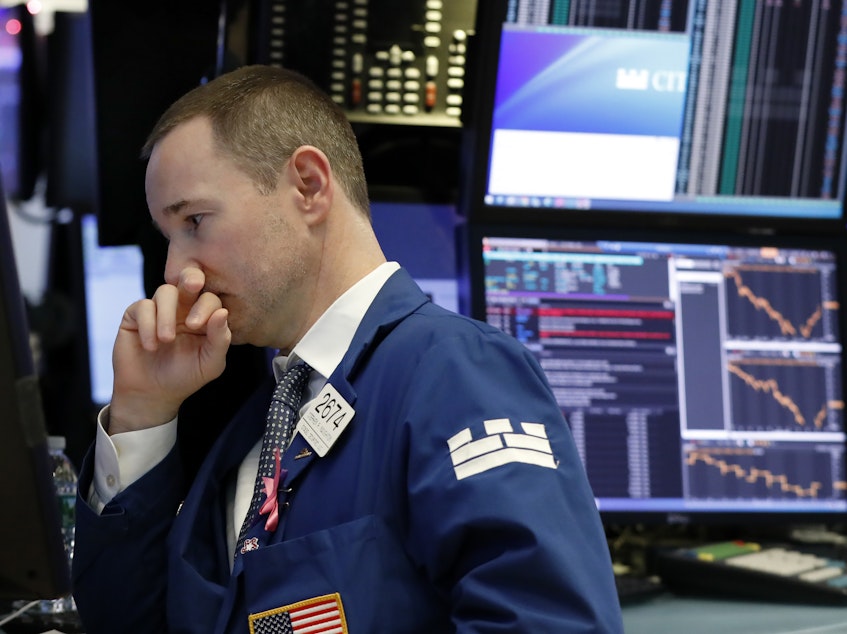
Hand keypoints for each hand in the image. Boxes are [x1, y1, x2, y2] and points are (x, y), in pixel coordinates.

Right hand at [108, 267, 230, 433]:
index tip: (197, 326)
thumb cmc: (186, 377)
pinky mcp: (136, 315)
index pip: (210, 299)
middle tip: (193, 286)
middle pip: (189, 280)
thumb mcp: (210, 363)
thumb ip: (220, 339)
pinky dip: (147, 326)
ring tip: (167, 340)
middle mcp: (183, 309)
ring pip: (165, 291)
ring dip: (167, 314)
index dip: (206, 307)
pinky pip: (143, 306)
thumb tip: (222, 313)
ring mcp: (160, 310)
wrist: (153, 394)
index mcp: (204, 317)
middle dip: (191, 279)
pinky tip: (151, 346)